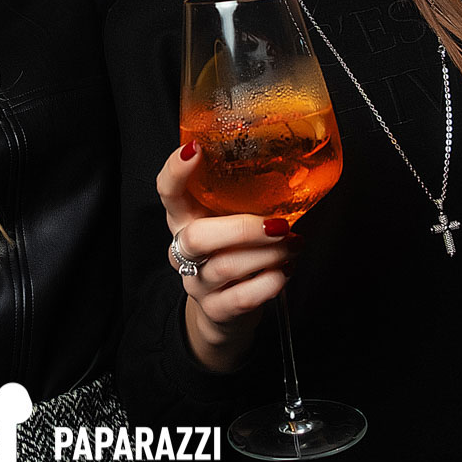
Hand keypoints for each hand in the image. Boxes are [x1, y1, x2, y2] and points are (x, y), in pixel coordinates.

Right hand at [156, 142, 302, 372]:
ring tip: (294, 244)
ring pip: (226, 267)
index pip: (167, 192)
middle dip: (242, 229)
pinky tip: (286, 270)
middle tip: (278, 224)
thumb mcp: (228, 222)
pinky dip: (272, 282)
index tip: (196, 150)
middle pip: (196, 237)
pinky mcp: (216, 310)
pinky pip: (244, 297)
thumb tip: (293, 169)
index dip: (175, 171)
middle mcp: (183, 251)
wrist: (225, 311)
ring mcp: (196, 283)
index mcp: (184, 220)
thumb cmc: (232, 253)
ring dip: (268, 254)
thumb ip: (243, 200)